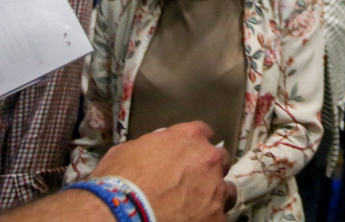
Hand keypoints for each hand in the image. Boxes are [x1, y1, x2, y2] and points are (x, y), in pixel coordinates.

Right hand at [92, 122, 233, 221]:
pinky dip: (208, 219)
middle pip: (220, 160)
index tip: (186, 155)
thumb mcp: (127, 151)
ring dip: (215, 196)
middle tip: (191, 183)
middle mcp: (209, 159)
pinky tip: (193, 221)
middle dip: (208, 169)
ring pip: (226, 190)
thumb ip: (150, 145)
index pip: (202, 132)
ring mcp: (216, 189)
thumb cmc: (116, 181)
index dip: (193, 145)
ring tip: (197, 207)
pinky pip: (218, 218)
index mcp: (189, 137)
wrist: (119, 214)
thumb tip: (152, 148)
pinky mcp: (216, 217)